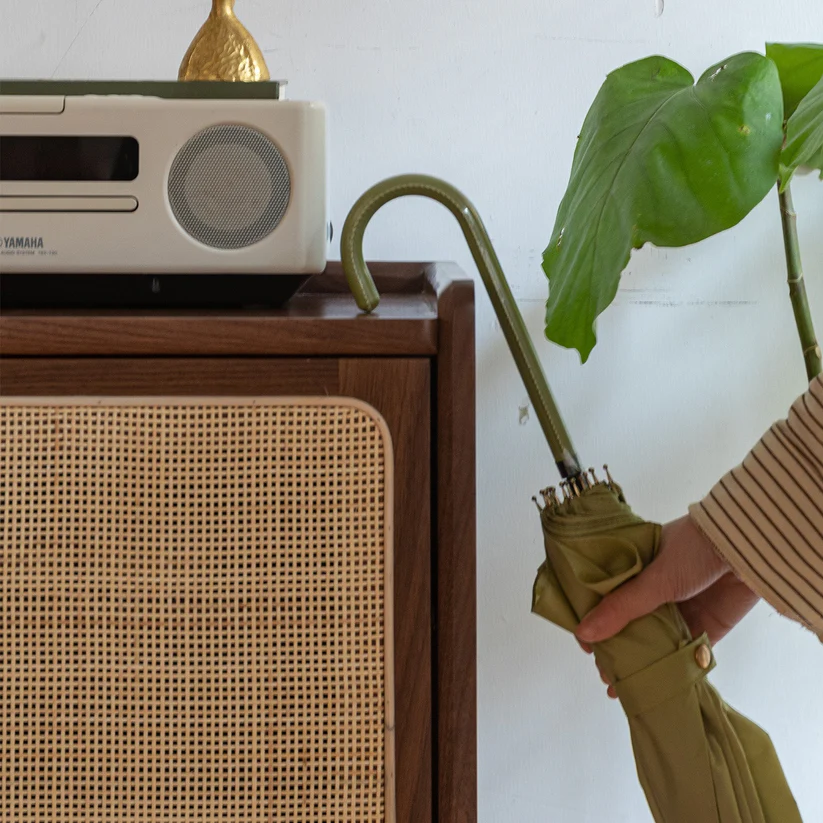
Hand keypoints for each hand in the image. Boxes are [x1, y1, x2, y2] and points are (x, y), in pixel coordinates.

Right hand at [575, 514, 759, 697]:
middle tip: (605, 672)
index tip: (587, 645)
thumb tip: (585, 633)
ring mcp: (679, 609)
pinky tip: (654, 686)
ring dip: (640, 662)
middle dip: (616, 647)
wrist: (748, 550)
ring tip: (623, 686)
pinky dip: (669, 669)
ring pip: (653, 640)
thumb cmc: (694, 550)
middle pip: (629, 622)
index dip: (595, 620)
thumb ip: (621, 608)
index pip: (607, 596)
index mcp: (636, 567)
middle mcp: (654, 589)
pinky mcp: (704, 628)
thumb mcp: (653, 578)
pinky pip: (682, 652)